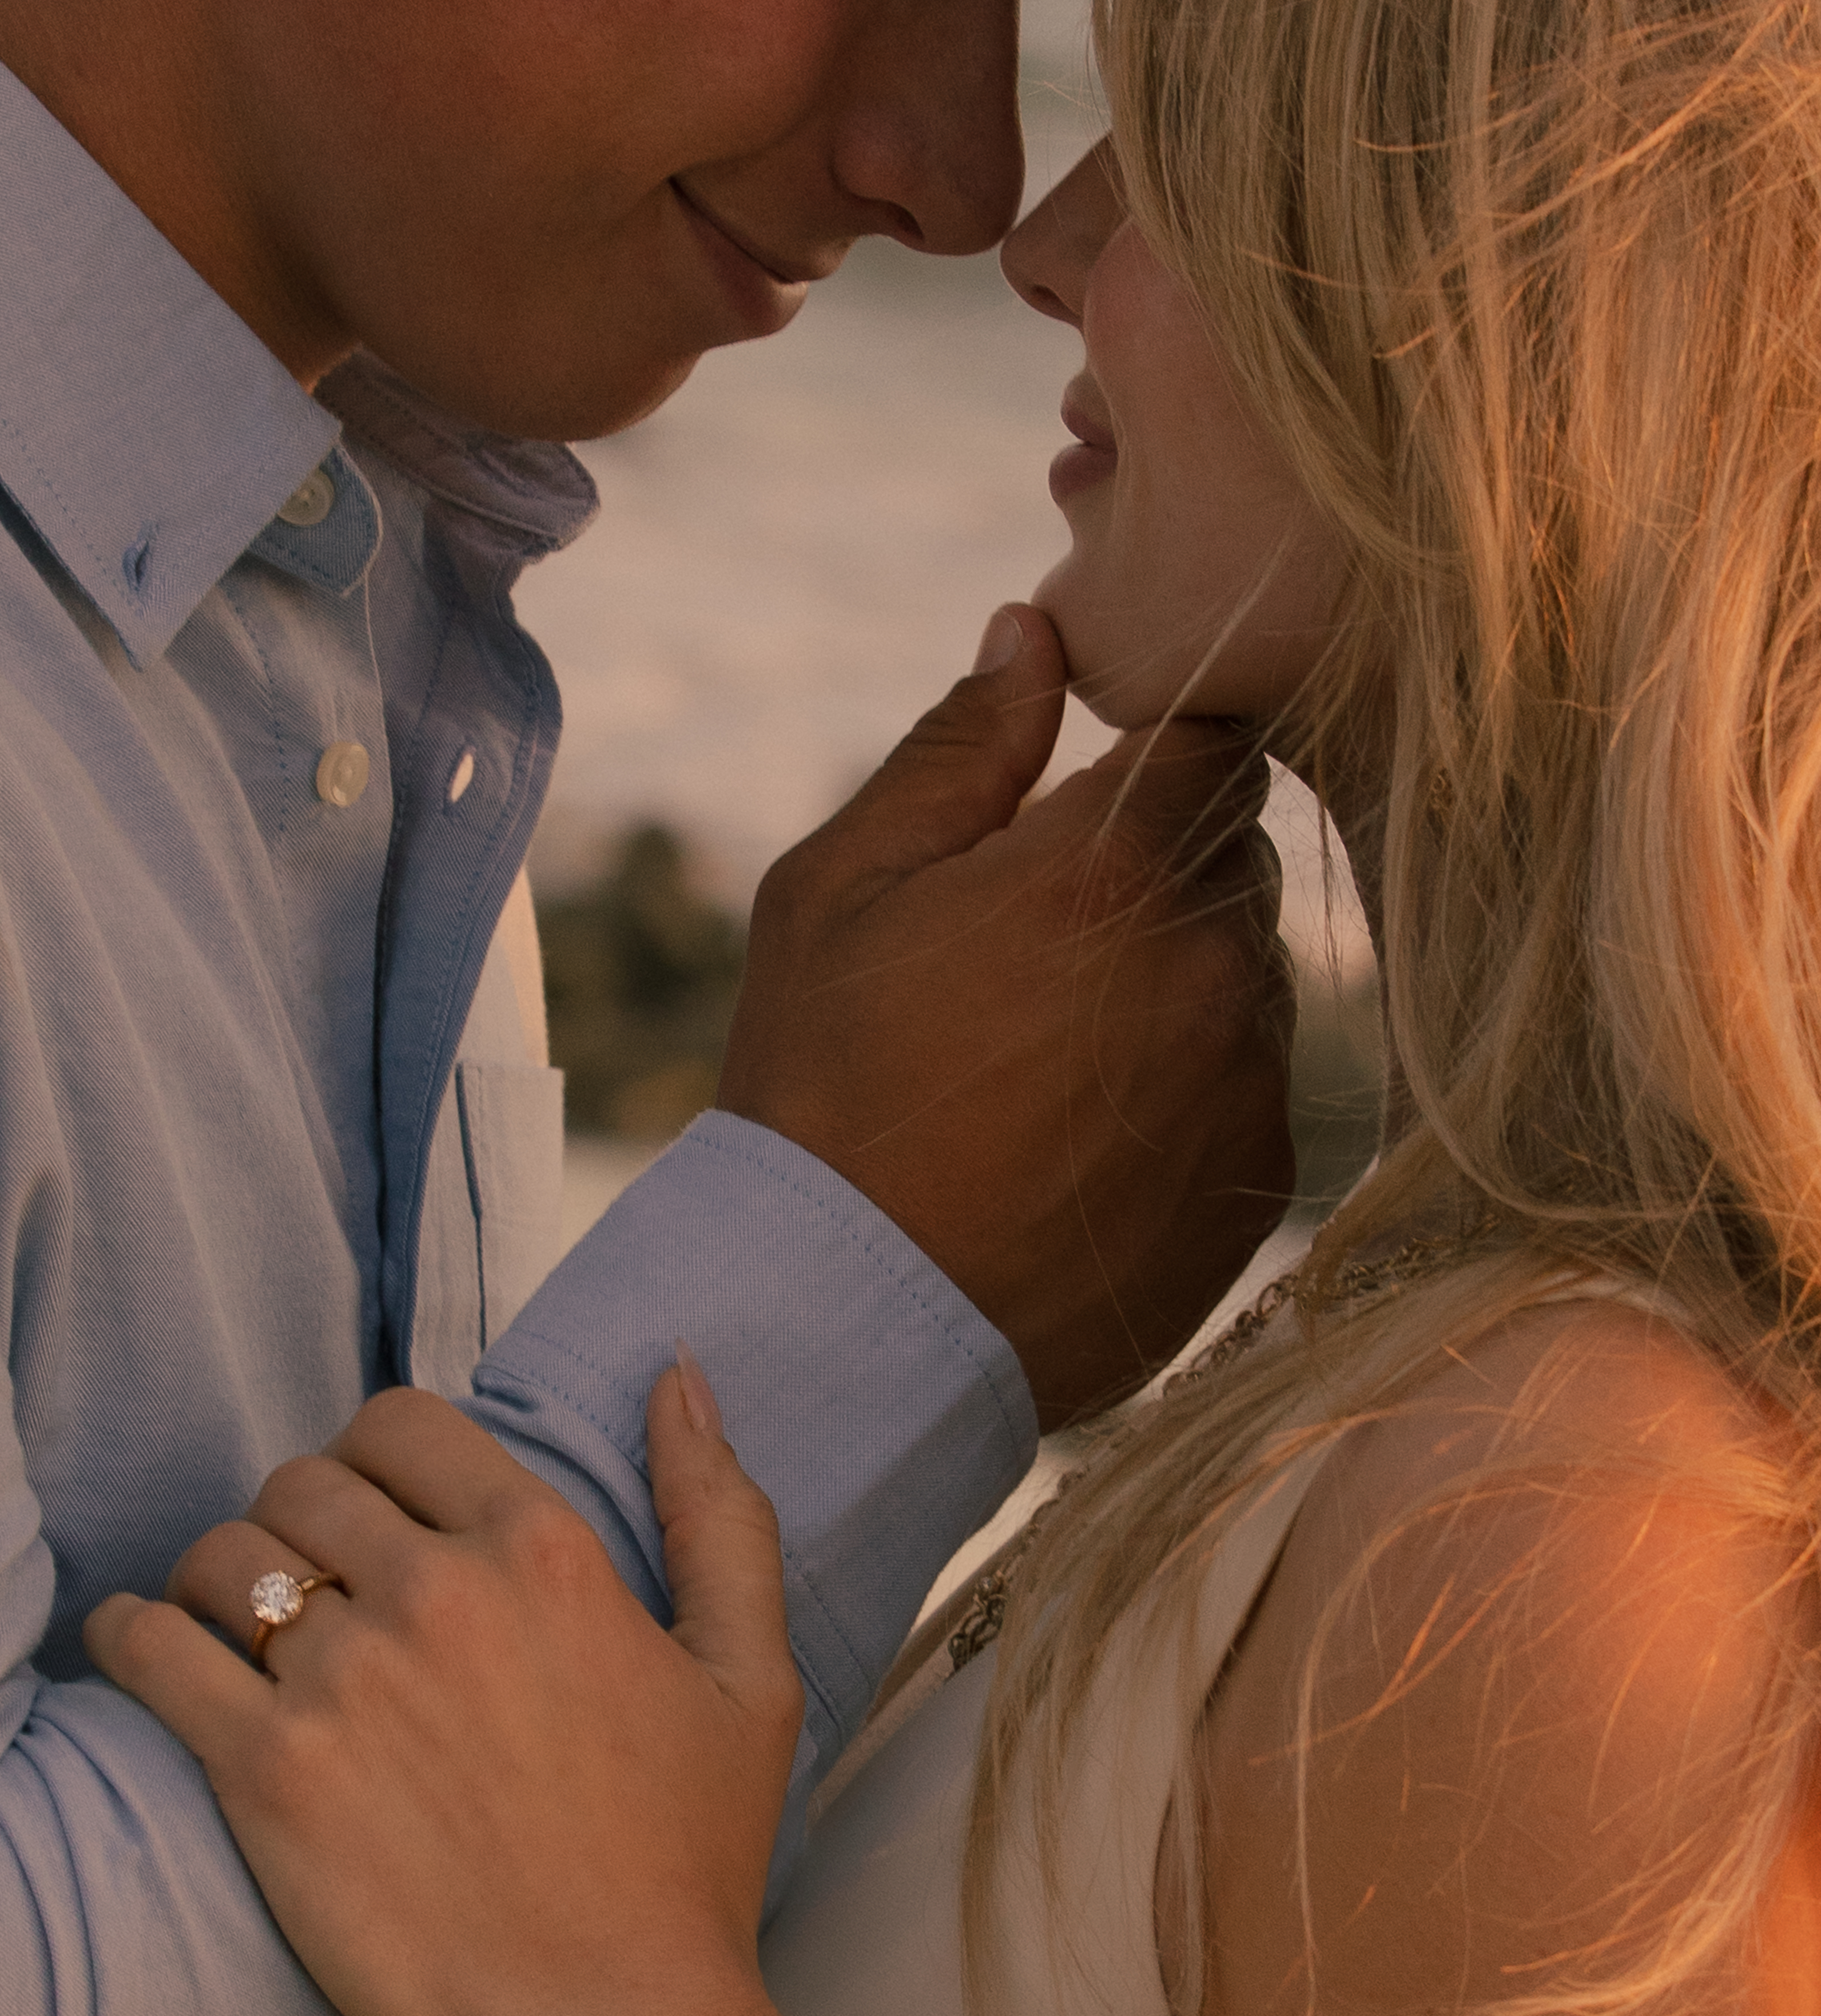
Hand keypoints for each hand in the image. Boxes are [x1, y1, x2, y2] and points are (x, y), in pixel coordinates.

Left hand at [82, 1366, 803, 2015]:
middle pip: (304, 1483)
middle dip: (300, 1520)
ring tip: (229, 1630)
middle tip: (309, 1586)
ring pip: (222, 1557)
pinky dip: (128, 1636)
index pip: (402, 1424)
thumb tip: (681, 1379)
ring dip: (218, 1580)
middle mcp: (435, 1595)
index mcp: (543, 1554)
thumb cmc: (688, 1871)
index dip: (375, 1456)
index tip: (373, 1510)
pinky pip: (152, 1651)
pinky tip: (137, 1648)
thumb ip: (720, 1517)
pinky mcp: (265, 1774)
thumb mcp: (749, 1681)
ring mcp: (342, 1682)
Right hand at [717, 602, 1294, 1427]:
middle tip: (1039, 949)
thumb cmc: (821, 1093)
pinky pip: (1249, 1094)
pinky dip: (1187, 1097)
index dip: (1158, 748)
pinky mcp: (1258, 1183)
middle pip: (1235, 856)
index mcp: (1113, 862)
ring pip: (1249, 977)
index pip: (1215, 732)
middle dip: (1157, 871)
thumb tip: (1035, 628)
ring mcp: (1248, 1081)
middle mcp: (1211, 962)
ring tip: (1050, 1063)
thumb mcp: (841, 892)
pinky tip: (1081, 1144)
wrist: (849, 1322)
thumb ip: (958, 748)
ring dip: (1175, 986)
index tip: (1097, 791)